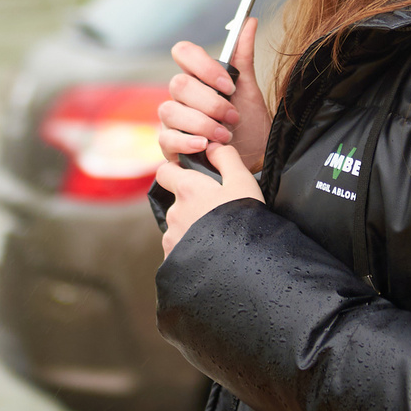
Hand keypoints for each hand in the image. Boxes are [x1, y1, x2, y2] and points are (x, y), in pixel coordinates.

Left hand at [153, 140, 261, 256]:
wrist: (243, 264)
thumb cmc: (245, 219)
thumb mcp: (243, 182)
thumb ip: (226, 158)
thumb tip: (211, 147)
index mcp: (187, 190)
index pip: (165, 171)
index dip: (177, 172)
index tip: (195, 179)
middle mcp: (174, 212)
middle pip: (177, 202)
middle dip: (193, 205)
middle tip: (217, 213)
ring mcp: (171, 238)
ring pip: (179, 227)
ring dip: (193, 228)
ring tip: (218, 237)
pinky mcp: (172, 259)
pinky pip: (179, 249)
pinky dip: (191, 249)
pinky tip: (211, 254)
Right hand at [157, 19, 270, 170]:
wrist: (252, 162)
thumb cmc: (249, 126)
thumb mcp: (249, 91)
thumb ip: (243, 57)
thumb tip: (249, 22)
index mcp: (197, 77)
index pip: (183, 52)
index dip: (203, 65)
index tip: (229, 85)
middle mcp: (180, 97)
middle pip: (178, 84)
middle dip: (210, 102)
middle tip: (233, 116)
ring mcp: (172, 121)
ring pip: (170, 110)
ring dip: (202, 123)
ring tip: (225, 136)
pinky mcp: (168, 146)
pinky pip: (166, 138)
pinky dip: (187, 141)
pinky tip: (205, 146)